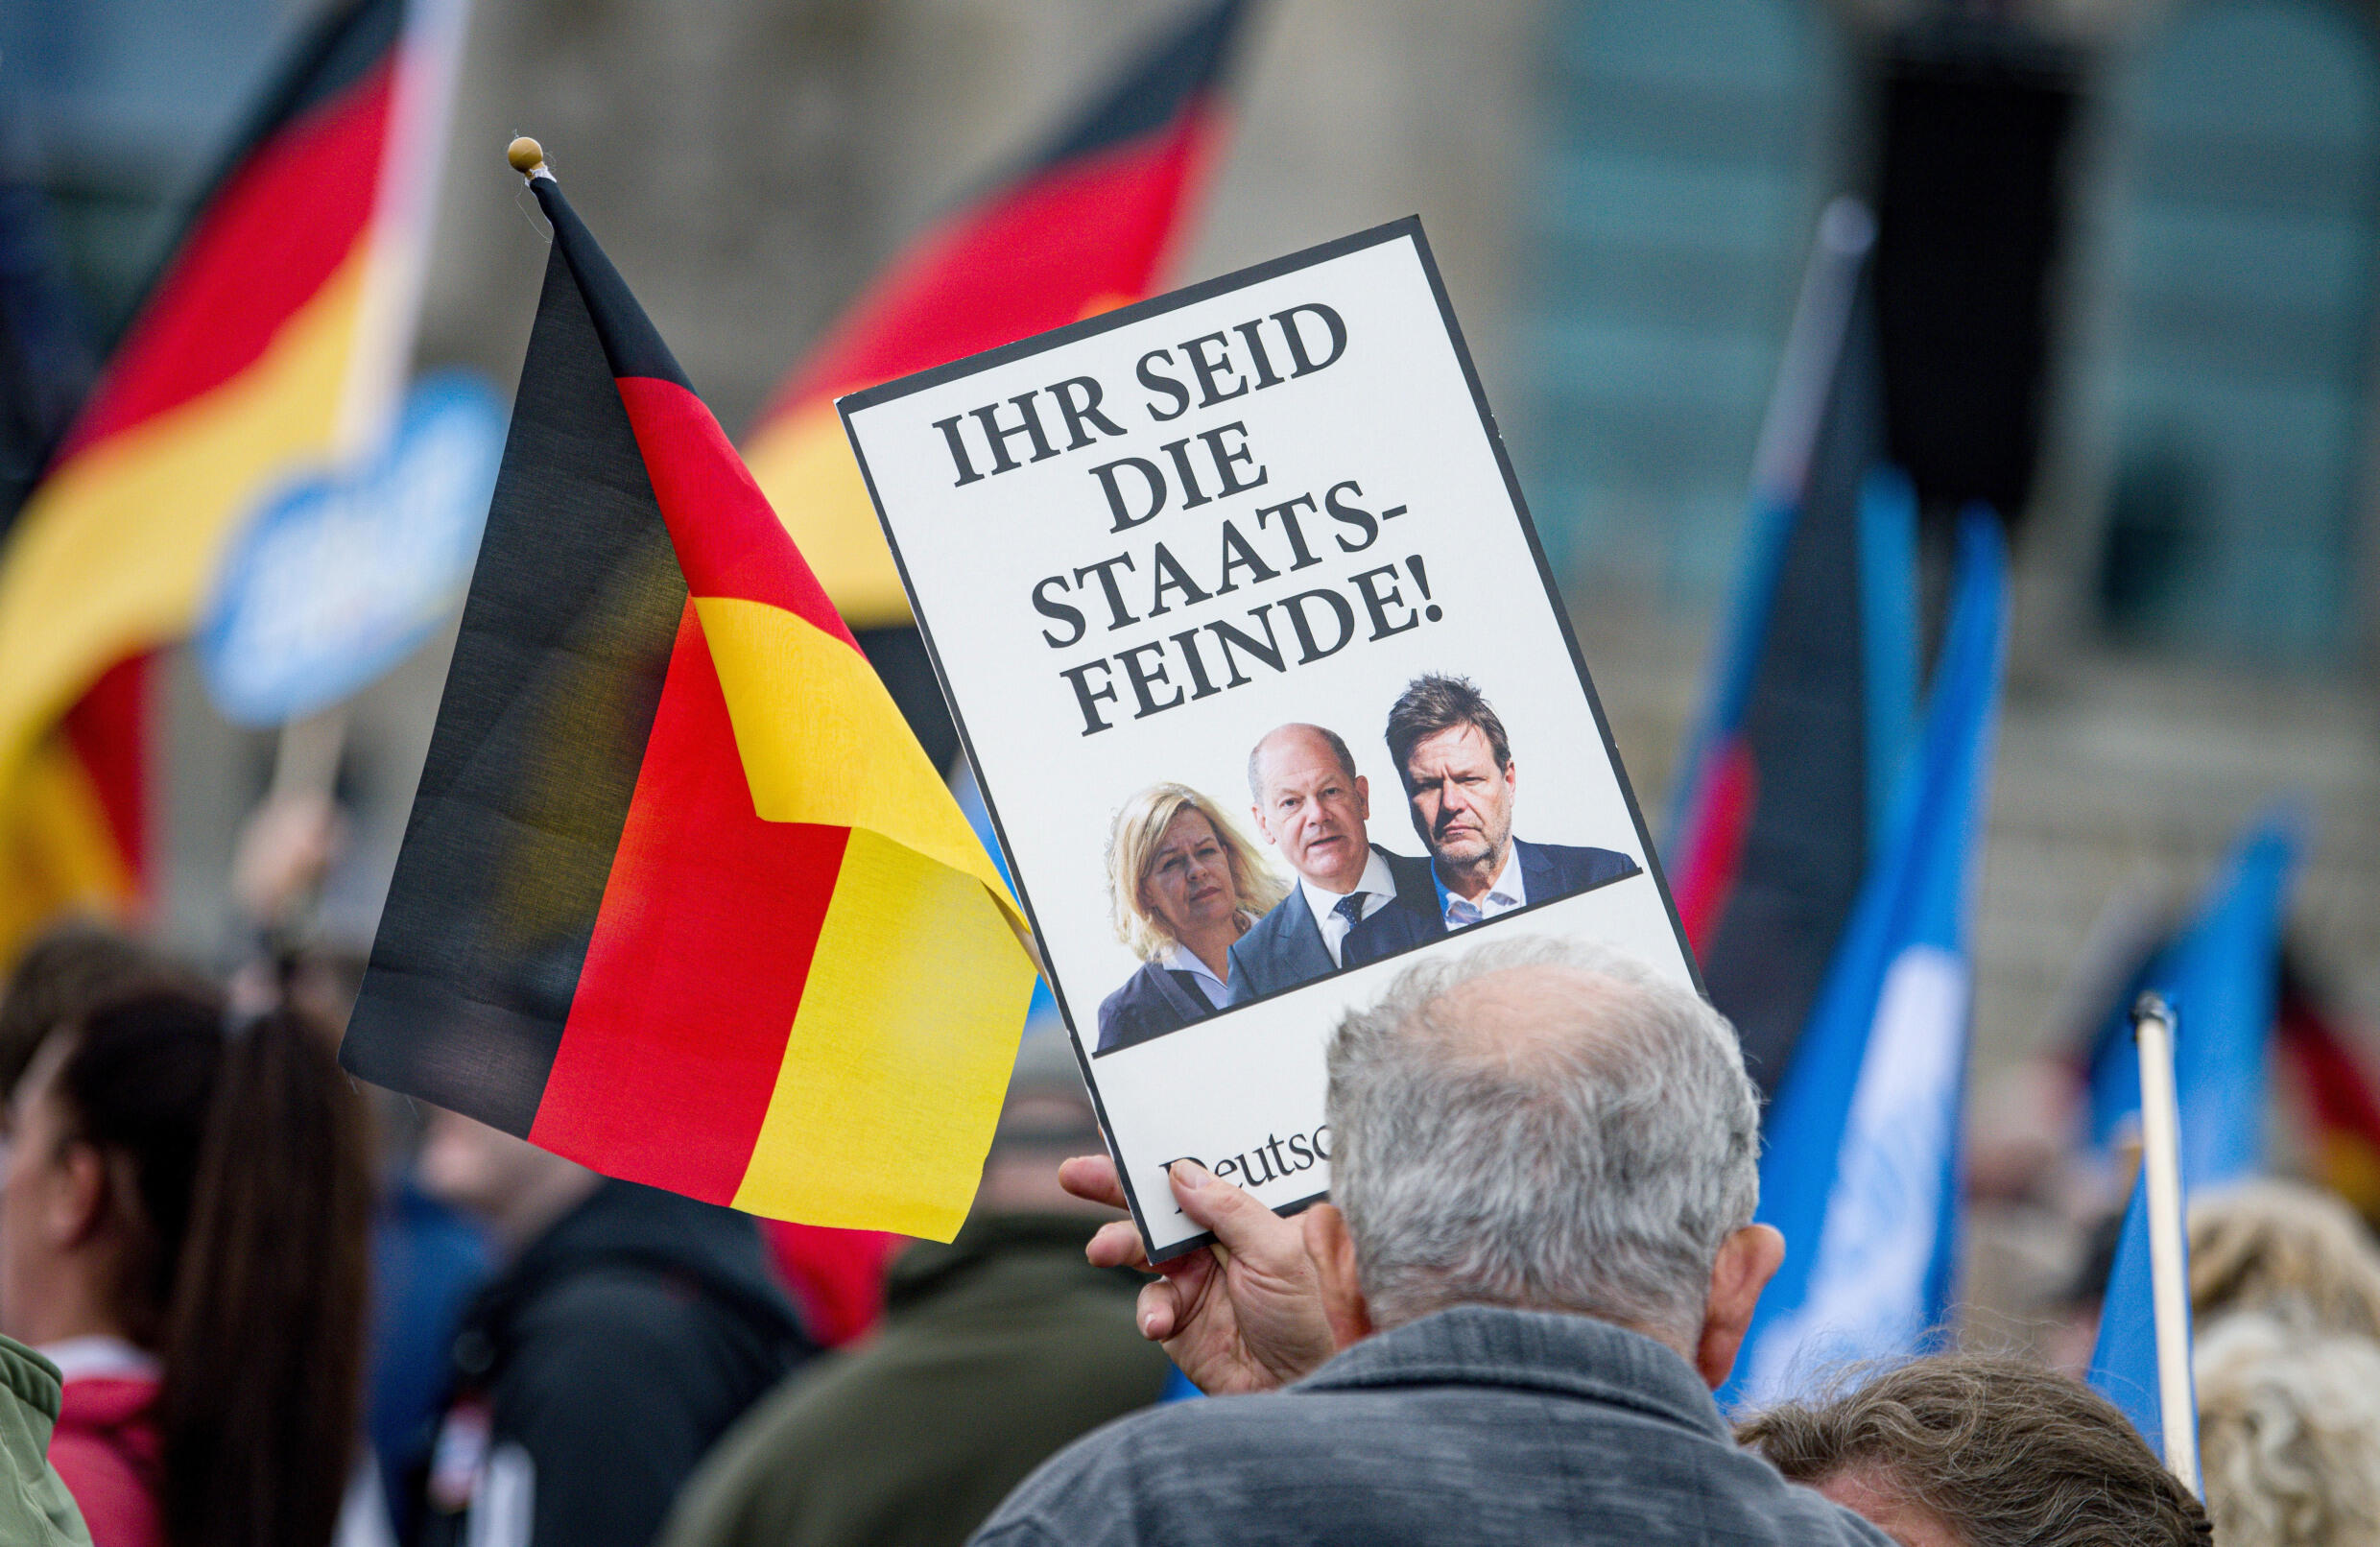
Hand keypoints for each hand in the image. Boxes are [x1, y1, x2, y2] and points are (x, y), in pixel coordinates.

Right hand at [1061, 1153, 1345, 1394]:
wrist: (1301, 1390)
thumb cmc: (1310, 1320)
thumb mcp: (1278, 1253)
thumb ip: (1229, 1209)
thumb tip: (1182, 1171)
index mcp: (1250, 1212)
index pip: (1202, 1170)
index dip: (1162, 1150)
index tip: (1120, 1130)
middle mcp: (1218, 1238)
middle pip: (1160, 1204)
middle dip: (1116, 1186)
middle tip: (1075, 1173)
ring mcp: (1195, 1277)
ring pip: (1141, 1247)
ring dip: (1118, 1244)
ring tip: (1102, 1250)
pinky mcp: (1179, 1317)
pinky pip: (1149, 1301)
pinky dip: (1148, 1309)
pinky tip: (1159, 1322)